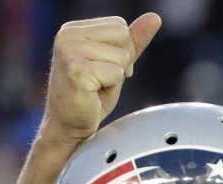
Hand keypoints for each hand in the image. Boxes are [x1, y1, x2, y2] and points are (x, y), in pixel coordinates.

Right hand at [41, 13, 161, 147]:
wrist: (70, 126)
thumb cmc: (91, 96)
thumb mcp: (115, 63)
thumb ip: (133, 40)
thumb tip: (154, 17)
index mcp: (73, 29)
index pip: (120, 25)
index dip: (123, 51)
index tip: (107, 69)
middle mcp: (67, 35)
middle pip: (123, 35)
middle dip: (122, 62)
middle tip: (103, 80)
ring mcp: (70, 52)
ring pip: (122, 56)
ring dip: (116, 77)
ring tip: (97, 87)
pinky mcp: (76, 71)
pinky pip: (116, 73)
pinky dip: (112, 88)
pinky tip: (93, 94)